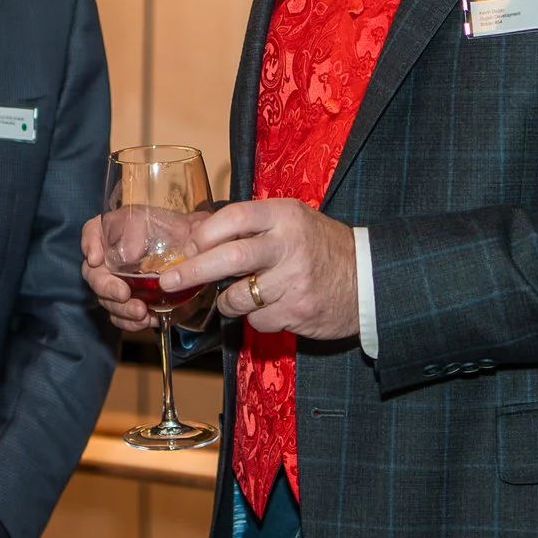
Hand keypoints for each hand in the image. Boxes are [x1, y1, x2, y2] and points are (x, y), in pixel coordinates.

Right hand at [81, 215, 160, 331]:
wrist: (190, 249)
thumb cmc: (168, 228)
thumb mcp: (154, 222)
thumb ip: (136, 232)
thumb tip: (129, 255)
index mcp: (109, 232)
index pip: (91, 233)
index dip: (89, 246)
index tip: (96, 259)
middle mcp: (106, 260)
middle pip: (94, 275)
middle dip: (107, 288)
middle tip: (123, 294)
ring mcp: (116, 283)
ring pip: (108, 301)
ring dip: (122, 309)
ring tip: (140, 312)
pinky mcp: (129, 303)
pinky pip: (122, 317)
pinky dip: (132, 322)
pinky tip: (146, 320)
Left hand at [165, 199, 359, 340]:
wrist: (368, 278)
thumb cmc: (319, 246)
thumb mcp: (290, 221)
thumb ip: (250, 226)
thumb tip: (196, 233)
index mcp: (285, 216)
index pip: (234, 218)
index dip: (204, 234)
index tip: (188, 246)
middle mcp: (289, 246)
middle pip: (229, 259)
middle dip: (192, 271)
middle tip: (169, 280)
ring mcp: (295, 282)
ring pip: (238, 297)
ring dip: (226, 301)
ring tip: (235, 296)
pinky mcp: (298, 312)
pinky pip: (257, 320)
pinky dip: (254, 318)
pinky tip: (269, 307)